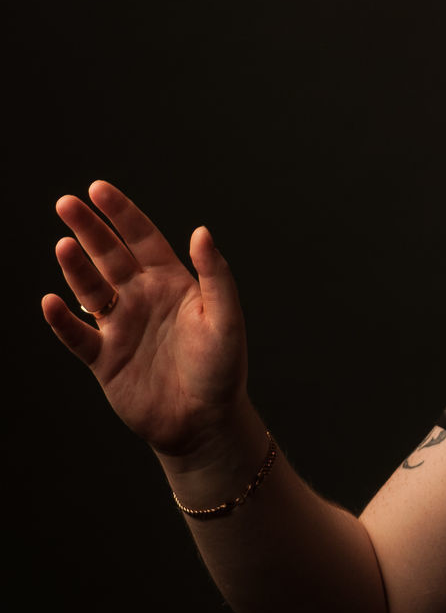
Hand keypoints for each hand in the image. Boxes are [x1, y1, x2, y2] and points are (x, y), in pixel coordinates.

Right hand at [42, 181, 250, 463]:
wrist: (205, 423)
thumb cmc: (222, 369)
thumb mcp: (225, 318)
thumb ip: (215, 275)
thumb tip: (201, 230)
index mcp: (173, 284)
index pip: (142, 239)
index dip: (121, 213)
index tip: (98, 189)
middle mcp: (143, 299)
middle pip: (109, 256)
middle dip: (88, 229)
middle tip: (65, 203)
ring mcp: (121, 328)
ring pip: (89, 289)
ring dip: (74, 267)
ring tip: (63, 245)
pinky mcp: (105, 359)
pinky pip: (77, 335)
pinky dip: (62, 321)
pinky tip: (52, 302)